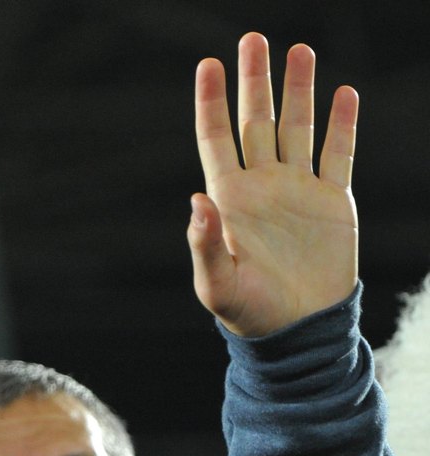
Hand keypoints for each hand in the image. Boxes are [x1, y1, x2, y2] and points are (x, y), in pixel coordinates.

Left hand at [189, 32, 358, 336]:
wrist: (296, 330)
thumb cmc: (247, 311)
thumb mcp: (216, 282)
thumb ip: (205, 243)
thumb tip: (197, 202)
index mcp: (229, 198)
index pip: (217, 137)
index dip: (212, 101)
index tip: (208, 64)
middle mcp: (261, 184)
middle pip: (257, 120)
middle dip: (255, 80)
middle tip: (253, 39)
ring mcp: (297, 190)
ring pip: (297, 128)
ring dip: (299, 90)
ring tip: (299, 50)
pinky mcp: (333, 202)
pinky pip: (338, 155)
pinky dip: (342, 125)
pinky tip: (344, 94)